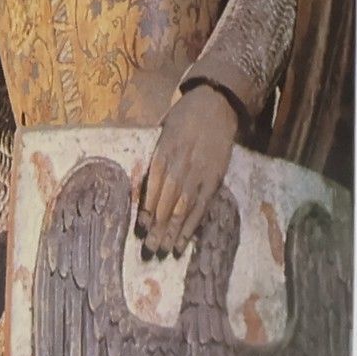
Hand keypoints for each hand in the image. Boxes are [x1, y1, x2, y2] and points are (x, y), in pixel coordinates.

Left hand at [138, 85, 238, 255]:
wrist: (216, 104)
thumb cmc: (184, 116)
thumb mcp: (162, 130)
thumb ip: (154, 155)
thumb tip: (141, 182)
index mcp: (164, 151)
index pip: (153, 186)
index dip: (146, 209)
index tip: (140, 229)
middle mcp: (181, 164)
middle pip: (167, 202)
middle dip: (157, 228)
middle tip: (149, 250)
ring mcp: (199, 173)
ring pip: (184, 208)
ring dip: (173, 232)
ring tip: (164, 251)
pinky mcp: (214, 179)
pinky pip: (202, 207)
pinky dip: (192, 226)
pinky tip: (184, 241)